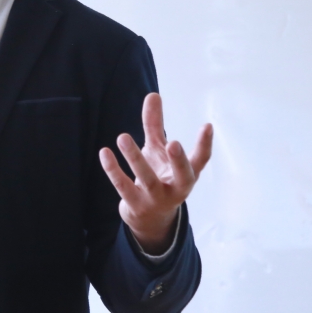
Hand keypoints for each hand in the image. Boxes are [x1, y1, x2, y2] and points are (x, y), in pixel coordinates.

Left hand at [99, 92, 212, 254]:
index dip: (205, 144)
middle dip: (178, 161)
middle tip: (172, 142)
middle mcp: (176, 189)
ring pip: (147, 179)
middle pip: (182, 177)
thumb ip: (154, 125)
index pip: (200, 161)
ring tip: (123, 137)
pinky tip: (104, 152)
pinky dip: (113, 170)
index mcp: (186, 175)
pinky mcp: (135, 205)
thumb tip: (153, 94)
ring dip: (135, 158)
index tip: (207, 126)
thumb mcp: (157, 151)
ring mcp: (156, 199)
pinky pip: (123, 186)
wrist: (148, 218)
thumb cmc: (157, 176)